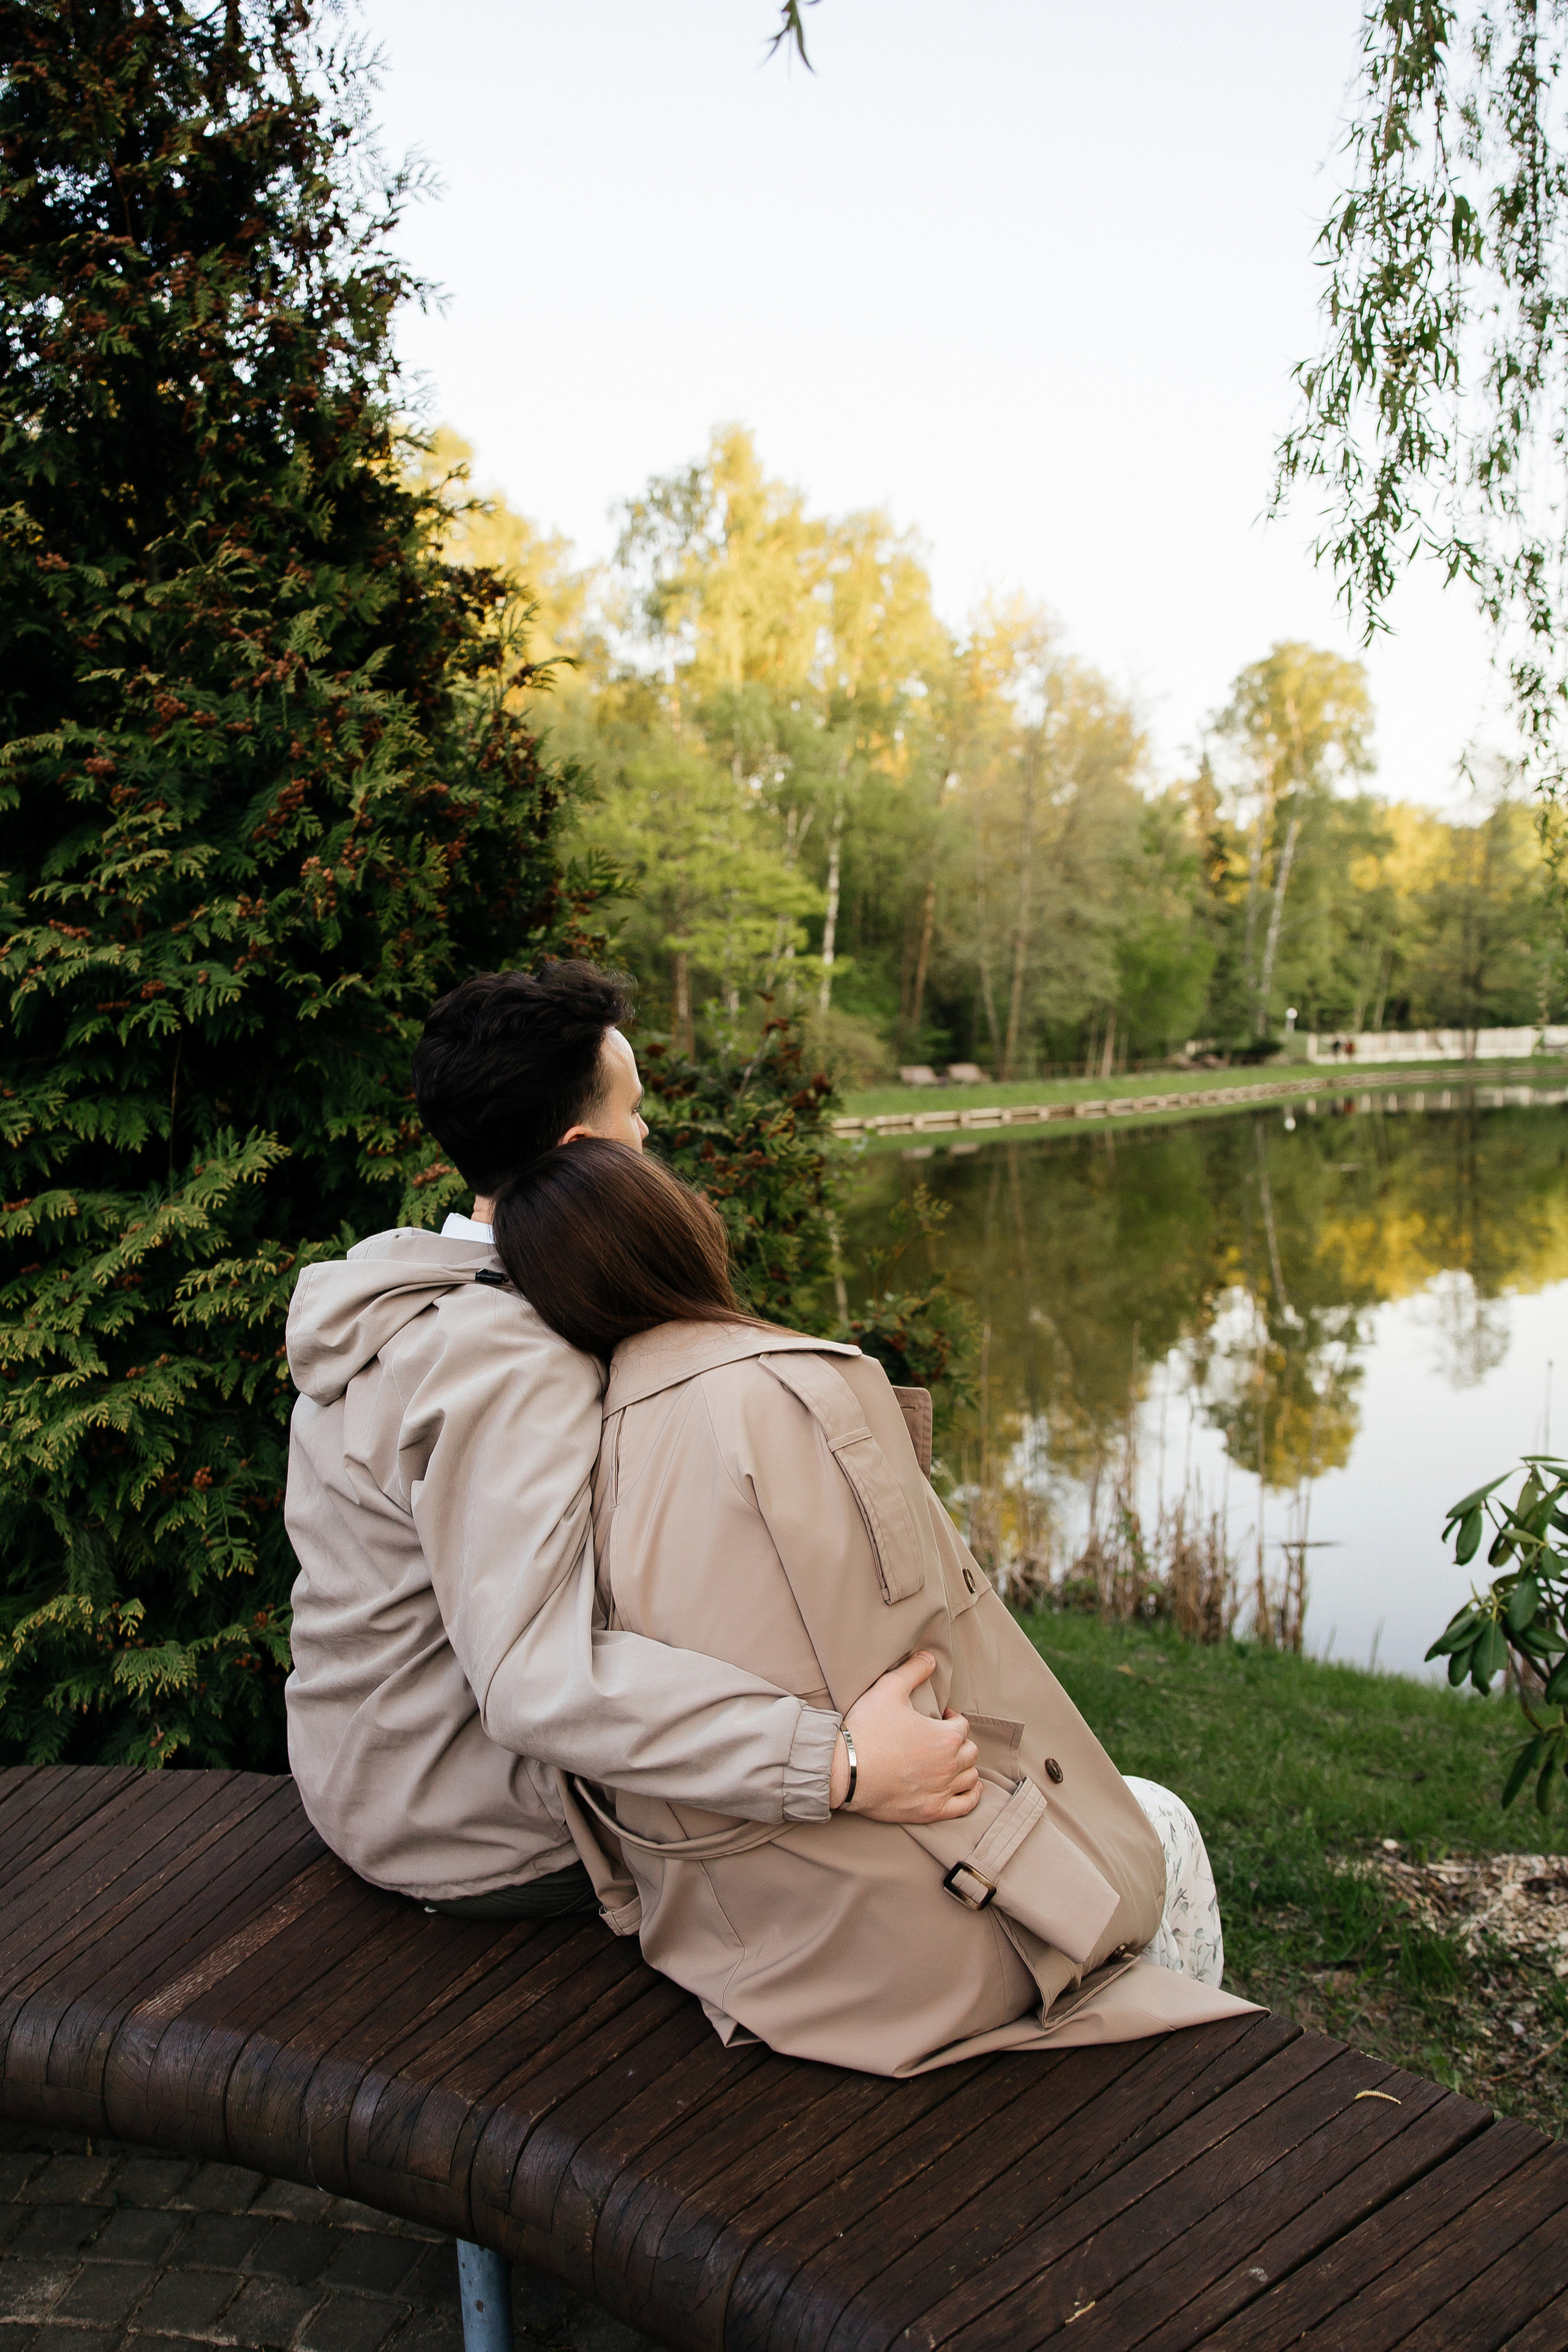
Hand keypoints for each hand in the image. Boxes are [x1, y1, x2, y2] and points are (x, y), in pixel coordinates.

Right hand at [829, 1652, 980, 1822]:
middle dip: (958, 1742)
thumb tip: (930, 1658)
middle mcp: (950, 1765)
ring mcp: (941, 1790)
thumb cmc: (867, 1730)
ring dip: (964, 1766)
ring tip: (952, 1760)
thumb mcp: (888, 1689)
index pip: (961, 1725)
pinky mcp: (931, 1811)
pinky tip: (970, 1788)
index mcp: (946, 1736)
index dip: (951, 1719)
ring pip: (970, 1777)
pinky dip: (971, 1796)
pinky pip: (964, 1806)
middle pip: (969, 1751)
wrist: (844, 1770)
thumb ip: (912, 1670)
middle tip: (941, 1739)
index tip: (939, 1717)